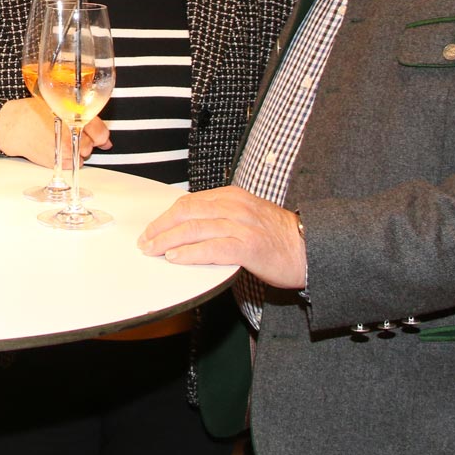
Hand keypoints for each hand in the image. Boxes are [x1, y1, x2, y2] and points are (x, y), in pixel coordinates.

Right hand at [0, 96, 109, 166]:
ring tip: (62, 140)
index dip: (100, 136)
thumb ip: (83, 116)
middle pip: (92, 145)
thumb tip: (103, 136)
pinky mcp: (57, 162)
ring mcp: (64, 150)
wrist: (14, 126)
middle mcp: (71, 135)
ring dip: (77, 150)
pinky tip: (57, 148)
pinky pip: (72, 164)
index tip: (99, 137)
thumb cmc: (33, 112)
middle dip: (85, 141)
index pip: (101, 133)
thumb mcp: (59, 105)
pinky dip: (68, 159)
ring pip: (83, 156)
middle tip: (71, 134)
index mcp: (75, 117)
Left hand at [138, 185, 307, 289]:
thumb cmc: (277, 237)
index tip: (151, 229)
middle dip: (160, 227)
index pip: (189, 202)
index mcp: (232, 196)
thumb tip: (187, 226)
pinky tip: (176, 258)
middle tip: (145, 242)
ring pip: (194, 229)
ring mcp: (242, 226)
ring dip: (167, 241)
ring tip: (153, 251)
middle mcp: (235, 207)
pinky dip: (190, 253)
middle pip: (186, 212)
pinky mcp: (249, 247)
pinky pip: (212, 248)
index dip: (165, 216)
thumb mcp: (247, 215)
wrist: (310, 249)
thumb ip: (221, 216)